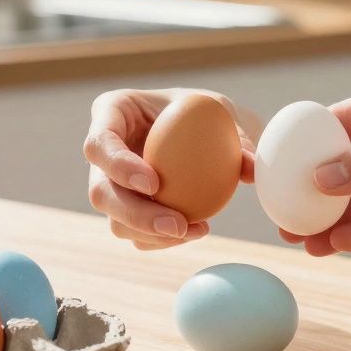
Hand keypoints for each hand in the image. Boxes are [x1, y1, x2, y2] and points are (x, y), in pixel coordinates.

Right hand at [85, 89, 255, 249]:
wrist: (205, 128)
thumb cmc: (208, 110)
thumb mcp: (221, 110)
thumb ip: (236, 136)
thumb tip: (250, 169)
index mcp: (112, 112)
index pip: (99, 144)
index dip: (119, 166)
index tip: (155, 183)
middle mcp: (103, 151)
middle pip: (100, 192)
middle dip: (136, 215)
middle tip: (178, 224)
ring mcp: (111, 183)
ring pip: (116, 220)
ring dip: (153, 234)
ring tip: (195, 230)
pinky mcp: (125, 208)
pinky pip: (135, 234)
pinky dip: (162, 240)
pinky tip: (194, 231)